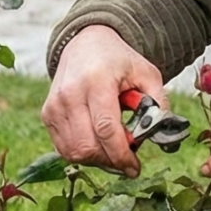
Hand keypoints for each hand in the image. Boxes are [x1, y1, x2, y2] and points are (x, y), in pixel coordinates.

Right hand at [40, 25, 166, 176]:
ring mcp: (55, 105)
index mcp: (97, 81)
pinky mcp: (47, 114)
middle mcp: (70, 93)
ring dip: (96, 160)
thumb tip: (162, 134)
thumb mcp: (147, 73)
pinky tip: (97, 144)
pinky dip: (82, 154)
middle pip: (87, 146)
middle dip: (110, 161)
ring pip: (73, 152)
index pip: (106, 129)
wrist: (86, 44)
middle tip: (126, 159)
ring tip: (112, 150)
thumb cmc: (119, 61)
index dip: (121, 154)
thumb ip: (158, 103)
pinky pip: (63, 148)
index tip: (135, 167)